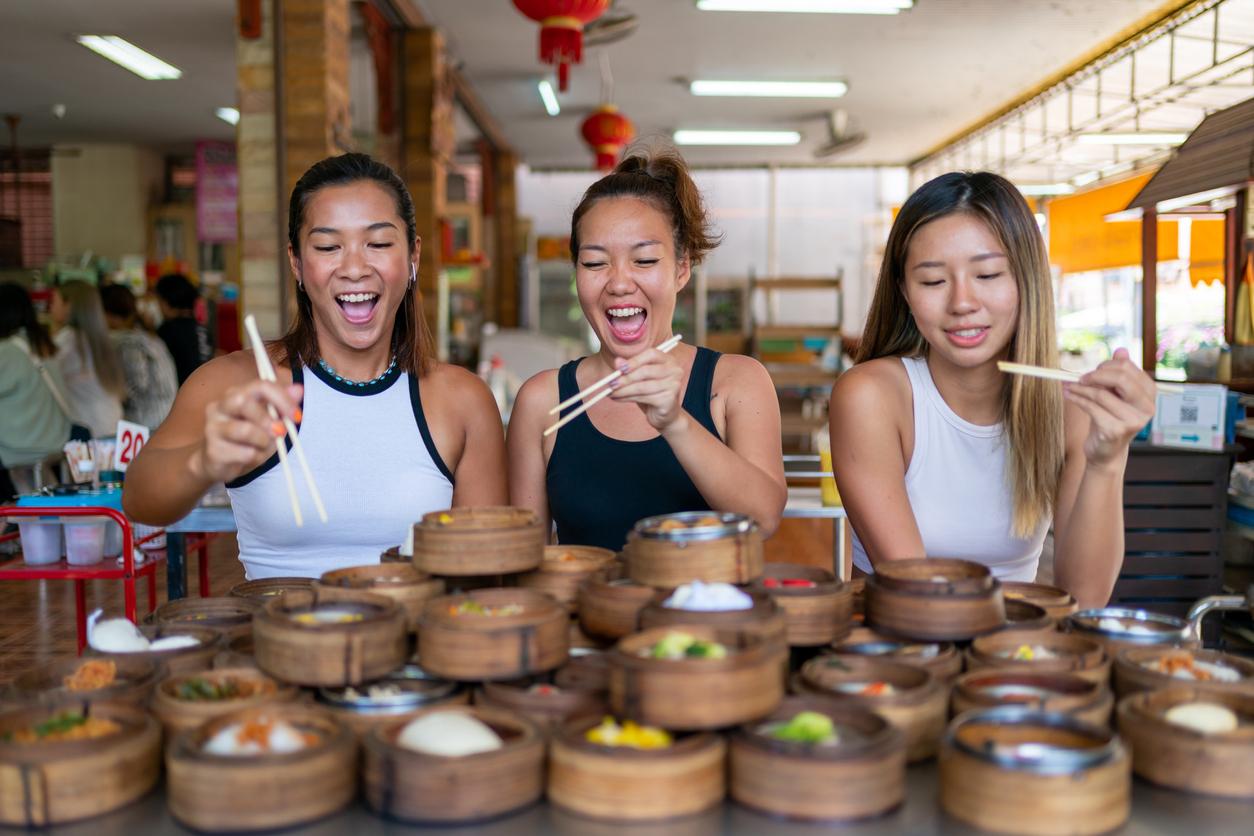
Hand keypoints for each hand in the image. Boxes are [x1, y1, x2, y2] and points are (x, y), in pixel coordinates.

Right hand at [195, 380, 302, 483]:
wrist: (218, 461)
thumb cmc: (246, 437)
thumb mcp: (266, 418)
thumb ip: (280, 404)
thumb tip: (299, 389)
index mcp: (235, 393)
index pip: (260, 386)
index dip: (282, 399)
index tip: (297, 416)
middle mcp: (219, 407)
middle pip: (243, 401)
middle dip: (268, 419)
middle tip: (280, 432)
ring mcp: (213, 428)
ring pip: (246, 430)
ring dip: (265, 442)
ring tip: (265, 446)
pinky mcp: (214, 450)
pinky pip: (246, 453)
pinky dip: (259, 457)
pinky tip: (255, 456)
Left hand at [608, 344, 687, 432]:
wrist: (665, 416)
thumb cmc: (652, 393)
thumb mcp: (639, 378)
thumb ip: (629, 368)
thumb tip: (617, 361)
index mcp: (668, 360)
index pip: (651, 354)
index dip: (634, 360)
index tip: (619, 369)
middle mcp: (675, 370)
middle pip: (646, 371)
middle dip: (625, 378)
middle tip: (610, 384)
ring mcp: (674, 385)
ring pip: (642, 386)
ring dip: (623, 391)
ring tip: (611, 393)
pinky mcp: (669, 399)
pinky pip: (644, 397)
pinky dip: (627, 398)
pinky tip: (618, 399)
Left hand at [1063, 348, 1156, 468]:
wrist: (1105, 449)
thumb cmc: (1109, 417)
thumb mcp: (1114, 394)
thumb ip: (1119, 373)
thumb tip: (1121, 350)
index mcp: (1149, 393)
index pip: (1128, 368)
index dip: (1106, 367)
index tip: (1091, 371)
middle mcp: (1147, 407)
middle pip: (1121, 378)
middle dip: (1095, 375)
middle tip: (1080, 378)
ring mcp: (1133, 420)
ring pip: (1101, 394)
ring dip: (1080, 388)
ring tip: (1068, 387)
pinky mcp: (1116, 430)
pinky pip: (1091, 408)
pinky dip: (1076, 399)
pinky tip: (1068, 395)